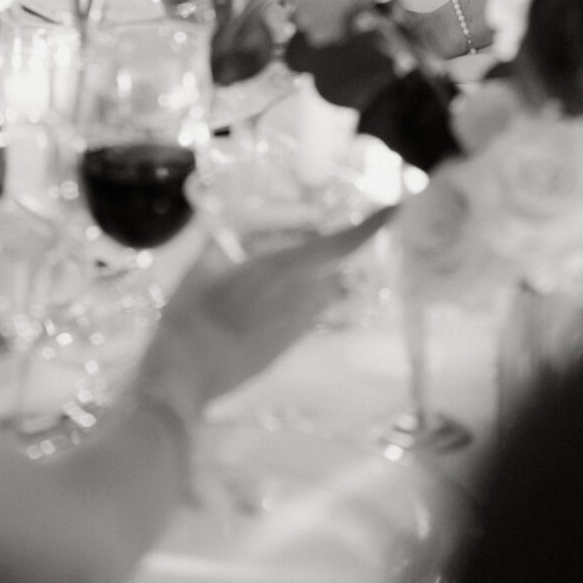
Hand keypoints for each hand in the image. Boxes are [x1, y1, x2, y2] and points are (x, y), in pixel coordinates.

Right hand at [135, 212, 392, 422]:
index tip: (396, 207)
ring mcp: (298, 326)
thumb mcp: (203, 263)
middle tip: (296, 229)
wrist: (187, 376)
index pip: (342, 244)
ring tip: (269, 263)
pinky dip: (295, 295)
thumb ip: (226, 239)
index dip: (372, 225)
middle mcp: (303, 298)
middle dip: (323, 244)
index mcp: (286, 270)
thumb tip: (241, 229)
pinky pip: (305, 310)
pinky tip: (258, 296)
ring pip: (321, 288)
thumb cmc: (190, 314)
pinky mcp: (289, 345)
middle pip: (331, 264)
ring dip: (310, 272)